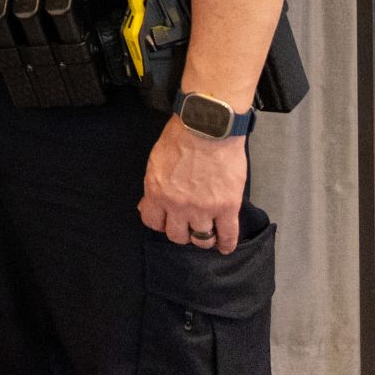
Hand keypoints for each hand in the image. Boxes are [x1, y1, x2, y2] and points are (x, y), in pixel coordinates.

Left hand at [140, 114, 247, 252]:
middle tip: (187, 227)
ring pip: (201, 238)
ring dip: (203, 239)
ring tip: (206, 234)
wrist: (208, 127)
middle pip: (177, 235)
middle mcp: (178, 205)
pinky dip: (227, 244)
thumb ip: (153, 187)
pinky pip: (228, 234)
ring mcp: (204, 208)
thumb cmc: (181, 138)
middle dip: (181, 233)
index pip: (153, 223)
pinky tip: (225, 246)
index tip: (167, 222)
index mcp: (157, 193)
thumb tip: (146, 205)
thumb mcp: (156, 163)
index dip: (160, 224)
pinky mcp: (227, 206)